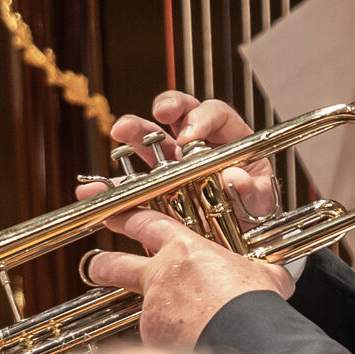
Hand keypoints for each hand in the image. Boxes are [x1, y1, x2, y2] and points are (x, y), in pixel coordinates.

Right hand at [79, 91, 277, 220]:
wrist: (238, 246)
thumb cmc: (254, 216)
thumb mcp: (260, 205)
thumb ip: (251, 190)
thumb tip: (234, 176)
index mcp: (229, 140)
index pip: (215, 114)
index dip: (202, 118)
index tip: (190, 135)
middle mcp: (197, 145)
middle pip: (179, 113)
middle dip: (167, 107)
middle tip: (159, 114)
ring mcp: (172, 164)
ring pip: (150, 138)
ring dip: (133, 131)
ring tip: (119, 132)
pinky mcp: (153, 189)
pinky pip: (129, 182)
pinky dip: (110, 186)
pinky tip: (94, 188)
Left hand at [80, 206, 294, 349]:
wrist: (244, 338)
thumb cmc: (254, 303)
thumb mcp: (264, 278)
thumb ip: (260, 272)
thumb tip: (277, 278)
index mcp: (185, 250)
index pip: (147, 224)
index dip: (127, 218)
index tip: (112, 215)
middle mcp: (160, 277)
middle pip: (114, 264)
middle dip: (101, 264)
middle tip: (95, 265)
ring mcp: (152, 309)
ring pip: (135, 309)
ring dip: (142, 314)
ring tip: (155, 324)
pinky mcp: (152, 339)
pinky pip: (155, 340)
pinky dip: (168, 343)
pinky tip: (186, 348)